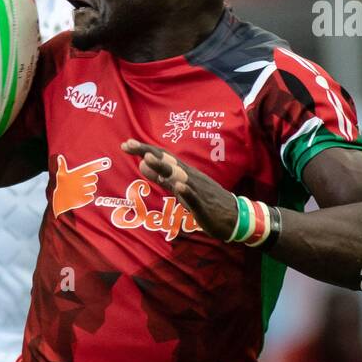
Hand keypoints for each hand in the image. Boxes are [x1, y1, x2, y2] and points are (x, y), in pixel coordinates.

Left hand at [120, 139, 239, 241]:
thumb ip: (161, 177)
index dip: (144, 150)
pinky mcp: (204, 207)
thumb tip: (142, 165)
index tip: (125, 144)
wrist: (236, 217)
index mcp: (183, 173)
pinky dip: (187, 193)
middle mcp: (189, 177)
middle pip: (167, 162)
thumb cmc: (205, 200)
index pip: (162, 157)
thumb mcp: (179, 187)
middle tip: (129, 145)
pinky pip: (195, 199)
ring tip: (148, 159)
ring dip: (164, 168)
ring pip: (179, 177)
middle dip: (148, 153)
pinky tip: (179, 188)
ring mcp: (197, 191)